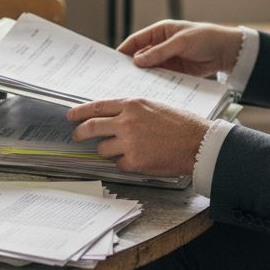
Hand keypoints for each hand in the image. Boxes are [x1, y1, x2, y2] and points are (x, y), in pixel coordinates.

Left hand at [67, 99, 210, 175]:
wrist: (198, 143)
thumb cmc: (181, 124)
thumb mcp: (154, 107)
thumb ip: (132, 111)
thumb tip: (112, 118)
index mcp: (132, 105)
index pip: (97, 107)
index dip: (80, 112)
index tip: (71, 116)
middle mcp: (127, 122)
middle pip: (91, 127)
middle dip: (80, 133)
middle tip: (77, 136)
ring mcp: (129, 142)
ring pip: (102, 149)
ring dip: (108, 151)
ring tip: (125, 150)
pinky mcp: (134, 161)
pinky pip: (118, 164)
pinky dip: (125, 163)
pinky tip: (140, 159)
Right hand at [117, 20, 242, 77]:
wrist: (226, 51)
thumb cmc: (205, 38)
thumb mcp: (181, 42)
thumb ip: (159, 52)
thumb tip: (137, 61)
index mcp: (160, 32)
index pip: (136, 41)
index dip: (123, 51)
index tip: (113, 63)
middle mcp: (160, 45)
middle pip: (140, 57)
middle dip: (131, 67)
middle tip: (119, 79)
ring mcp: (167, 59)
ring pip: (149, 69)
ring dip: (143, 77)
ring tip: (132, 88)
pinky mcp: (175, 72)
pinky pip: (161, 78)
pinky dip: (155, 84)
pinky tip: (149, 91)